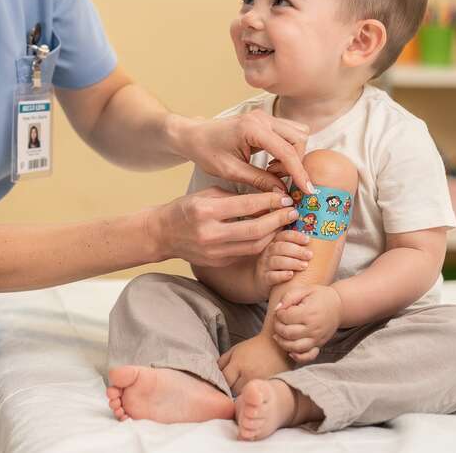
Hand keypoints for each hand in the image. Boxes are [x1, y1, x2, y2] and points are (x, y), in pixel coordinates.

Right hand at [149, 187, 297, 266]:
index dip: (270, 200)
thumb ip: (234, 196)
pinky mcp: (217, 262)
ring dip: (274, 234)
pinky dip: (261, 243)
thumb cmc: (185, 209)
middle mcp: (210, 233)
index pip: (246, 205)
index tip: (285, 197)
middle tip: (293, 212)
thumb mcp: (206, 195)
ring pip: (254, 245)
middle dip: (278, 220)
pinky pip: (245, 252)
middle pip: (255, 229)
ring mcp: (214, 251)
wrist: (162, 234)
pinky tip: (269, 234)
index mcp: (206, 210)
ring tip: (284, 224)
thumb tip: (265, 196)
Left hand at [169, 111, 311, 194]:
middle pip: (298, 139)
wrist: (193, 135)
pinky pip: (289, 133)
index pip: (287, 151)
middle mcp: (262, 118)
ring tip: (272, 171)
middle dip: (295, 162)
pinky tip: (271, 163)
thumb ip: (259, 180)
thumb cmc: (206, 152)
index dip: (299, 173)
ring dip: (292, 155)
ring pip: (297, 134)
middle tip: (276, 179)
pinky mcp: (265, 120)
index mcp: (252, 129)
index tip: (307, 191)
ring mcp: (265, 116)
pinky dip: (287, 149)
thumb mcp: (231, 171)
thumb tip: (283, 193)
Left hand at [218, 334, 290, 395]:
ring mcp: (260, 382)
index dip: (221, 384)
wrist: (277, 346)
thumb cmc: (253, 348)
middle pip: (233, 391)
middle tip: (232, 388)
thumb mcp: (235, 350)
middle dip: (231, 390)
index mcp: (239, 363)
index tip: (222, 384)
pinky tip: (253, 392)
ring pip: (245, 396)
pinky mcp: (270, 386)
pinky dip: (253, 396)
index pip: (224, 381)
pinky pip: (257, 396)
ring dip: (242, 395)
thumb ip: (222, 363)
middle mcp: (249, 374)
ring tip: (243, 390)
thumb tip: (212, 376)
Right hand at [251, 230, 312, 299]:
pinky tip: (291, 275)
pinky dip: (282, 275)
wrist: (262, 282)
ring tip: (304, 266)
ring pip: (276, 261)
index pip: (283, 235)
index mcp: (275, 243)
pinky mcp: (264, 279)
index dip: (296, 236)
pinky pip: (271, 276)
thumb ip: (297, 246)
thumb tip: (322, 239)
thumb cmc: (281, 266)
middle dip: (296, 250)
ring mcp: (264, 266)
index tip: (308, 240)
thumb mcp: (286, 254)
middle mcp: (268, 253)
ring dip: (292, 262)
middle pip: (280, 247)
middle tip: (310, 255)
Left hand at [270, 284, 342, 362]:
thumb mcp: (304, 290)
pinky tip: (290, 351)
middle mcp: (313, 328)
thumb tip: (277, 309)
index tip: (280, 310)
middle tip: (278, 321)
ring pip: (294, 347)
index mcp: (309, 313)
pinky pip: (307, 356)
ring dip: (282, 342)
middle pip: (288, 333)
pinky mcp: (318, 345)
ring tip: (278, 334)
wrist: (339, 306)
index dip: (279, 314)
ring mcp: (317, 339)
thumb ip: (289, 297)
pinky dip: (297, 356)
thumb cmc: (319, 296)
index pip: (286, 317)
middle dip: (277, 327)